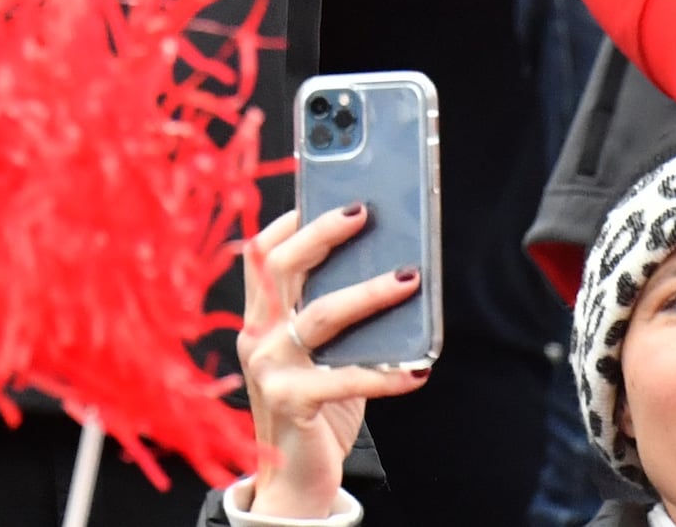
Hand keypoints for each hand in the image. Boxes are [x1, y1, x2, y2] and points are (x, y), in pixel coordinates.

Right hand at [234, 205, 430, 522]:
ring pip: (318, 315)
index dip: (289, 221)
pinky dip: (386, 375)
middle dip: (321, 233)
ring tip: (409, 279)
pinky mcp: (291, 402)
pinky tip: (417, 371)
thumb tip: (393, 270)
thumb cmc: (316, 407)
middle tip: (363, 212)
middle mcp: (257, 336)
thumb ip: (338, 318)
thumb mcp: (321, 355)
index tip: (325, 195)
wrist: (295, 480)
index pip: (260, 254)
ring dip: (368, 293)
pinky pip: (343, 379)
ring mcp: (269, 369)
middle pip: (279, 267)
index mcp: (260, 317)